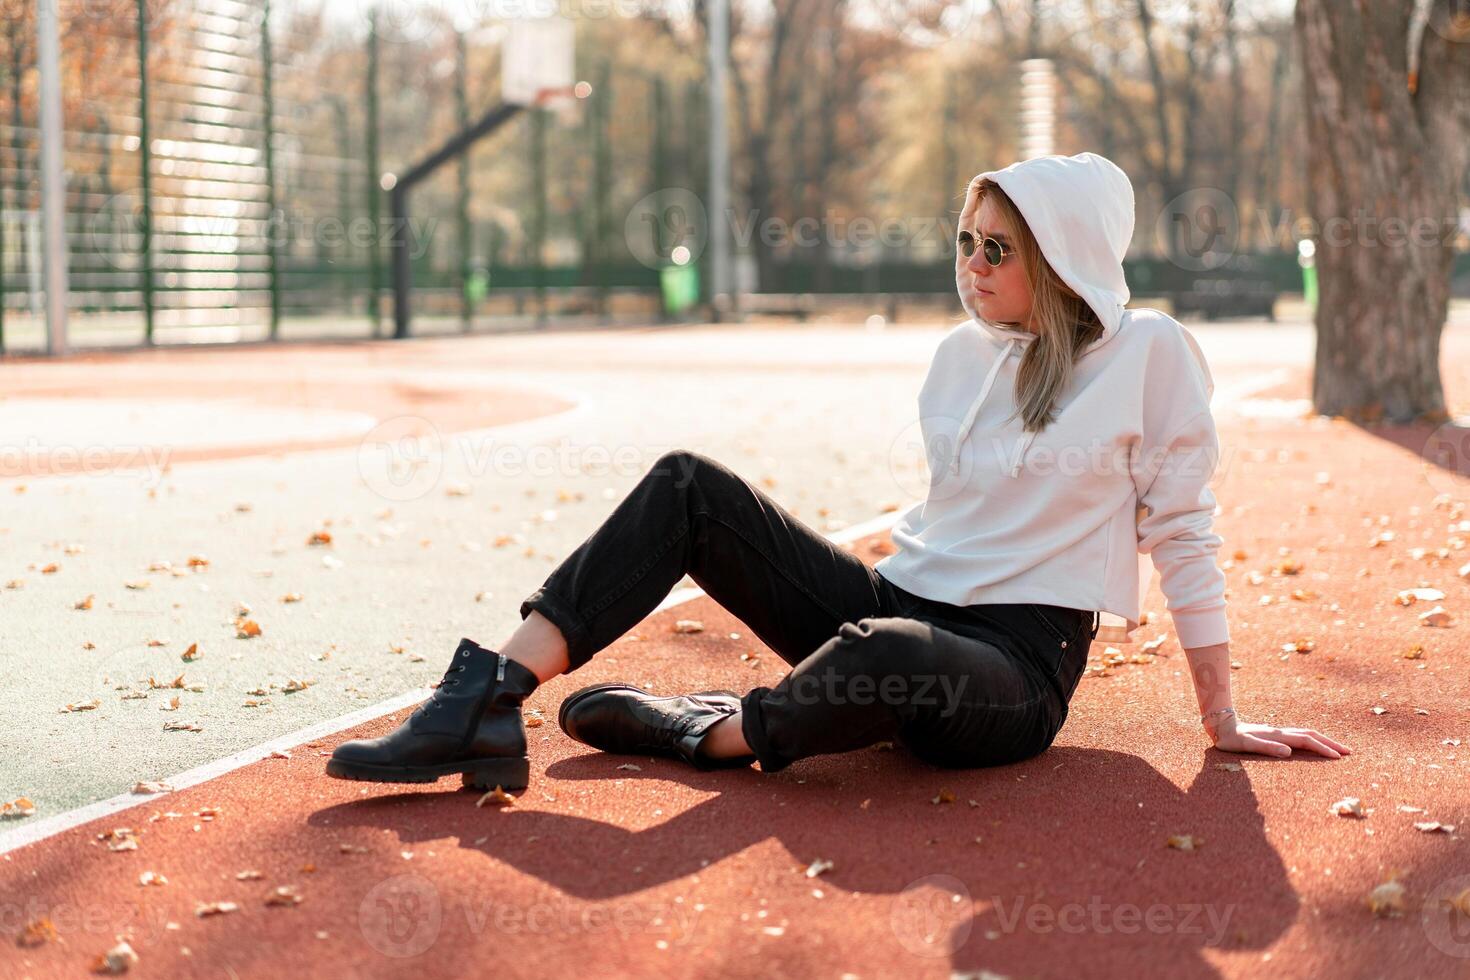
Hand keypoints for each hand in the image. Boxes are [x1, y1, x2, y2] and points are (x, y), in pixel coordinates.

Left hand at [1208, 715, 1351, 758]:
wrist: (1220, 725)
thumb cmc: (1231, 739)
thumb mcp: (1245, 745)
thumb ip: (1266, 747)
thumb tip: (1288, 752)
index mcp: (1277, 735)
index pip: (1305, 742)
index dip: (1322, 749)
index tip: (1337, 757)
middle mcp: (1281, 732)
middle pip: (1312, 735)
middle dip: (1330, 743)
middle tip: (1348, 752)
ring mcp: (1279, 732)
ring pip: (1307, 734)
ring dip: (1324, 740)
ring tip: (1337, 749)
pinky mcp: (1275, 734)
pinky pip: (1300, 736)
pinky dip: (1313, 740)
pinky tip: (1314, 745)